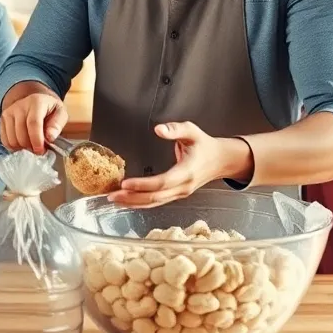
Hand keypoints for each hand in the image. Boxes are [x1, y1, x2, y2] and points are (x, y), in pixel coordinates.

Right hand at [0, 90, 67, 154]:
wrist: (36, 100)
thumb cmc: (49, 109)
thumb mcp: (60, 113)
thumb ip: (57, 125)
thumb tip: (49, 137)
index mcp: (36, 102)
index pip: (33, 123)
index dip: (37, 140)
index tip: (41, 151)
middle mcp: (20, 106)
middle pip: (21, 134)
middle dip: (31, 147)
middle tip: (39, 150)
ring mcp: (9, 112)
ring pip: (12, 139)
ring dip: (22, 148)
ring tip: (31, 146)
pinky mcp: (2, 119)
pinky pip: (5, 140)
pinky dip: (13, 147)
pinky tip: (22, 145)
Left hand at [108, 121, 229, 208]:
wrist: (220, 160)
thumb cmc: (205, 145)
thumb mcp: (192, 131)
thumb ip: (175, 129)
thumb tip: (158, 129)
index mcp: (187, 172)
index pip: (162, 182)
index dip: (142, 184)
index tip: (125, 183)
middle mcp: (183, 187)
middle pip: (155, 197)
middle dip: (132, 198)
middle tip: (112, 195)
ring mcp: (180, 194)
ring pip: (155, 203)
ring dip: (134, 203)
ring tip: (114, 200)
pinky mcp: (176, 195)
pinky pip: (157, 202)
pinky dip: (141, 203)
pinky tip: (127, 202)